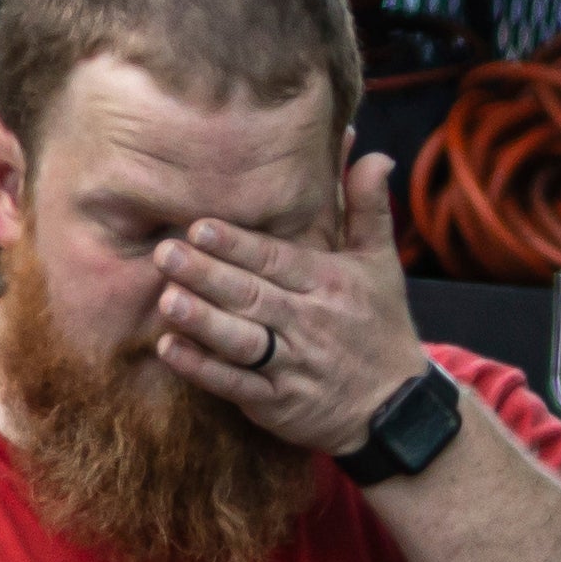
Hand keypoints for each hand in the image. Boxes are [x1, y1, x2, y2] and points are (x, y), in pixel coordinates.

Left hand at [152, 154, 436, 459]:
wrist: (396, 406)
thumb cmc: (380, 325)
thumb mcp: (382, 265)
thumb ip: (367, 208)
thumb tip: (375, 154)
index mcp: (330, 284)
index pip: (278, 260)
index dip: (239, 245)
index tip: (200, 227)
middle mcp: (310, 323)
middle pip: (252, 296)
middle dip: (207, 275)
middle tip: (164, 252)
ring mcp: (292, 365)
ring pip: (242, 340)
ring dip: (203, 321)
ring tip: (167, 300)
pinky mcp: (277, 402)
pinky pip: (236, 385)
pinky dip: (202, 369)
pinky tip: (170, 350)